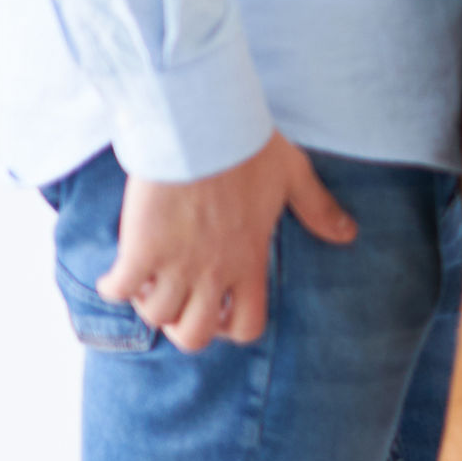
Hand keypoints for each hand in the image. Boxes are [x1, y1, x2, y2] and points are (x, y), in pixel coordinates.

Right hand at [96, 132, 356, 352]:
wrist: (203, 124)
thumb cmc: (249, 147)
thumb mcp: (293, 176)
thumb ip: (318, 210)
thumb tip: (349, 233)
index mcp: (249, 260)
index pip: (246, 326)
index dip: (231, 325)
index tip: (218, 307)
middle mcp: (214, 271)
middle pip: (194, 336)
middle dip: (185, 326)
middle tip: (179, 299)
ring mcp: (176, 263)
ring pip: (157, 316)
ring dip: (149, 304)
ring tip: (150, 278)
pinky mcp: (142, 248)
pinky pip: (118, 290)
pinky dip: (112, 286)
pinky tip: (117, 271)